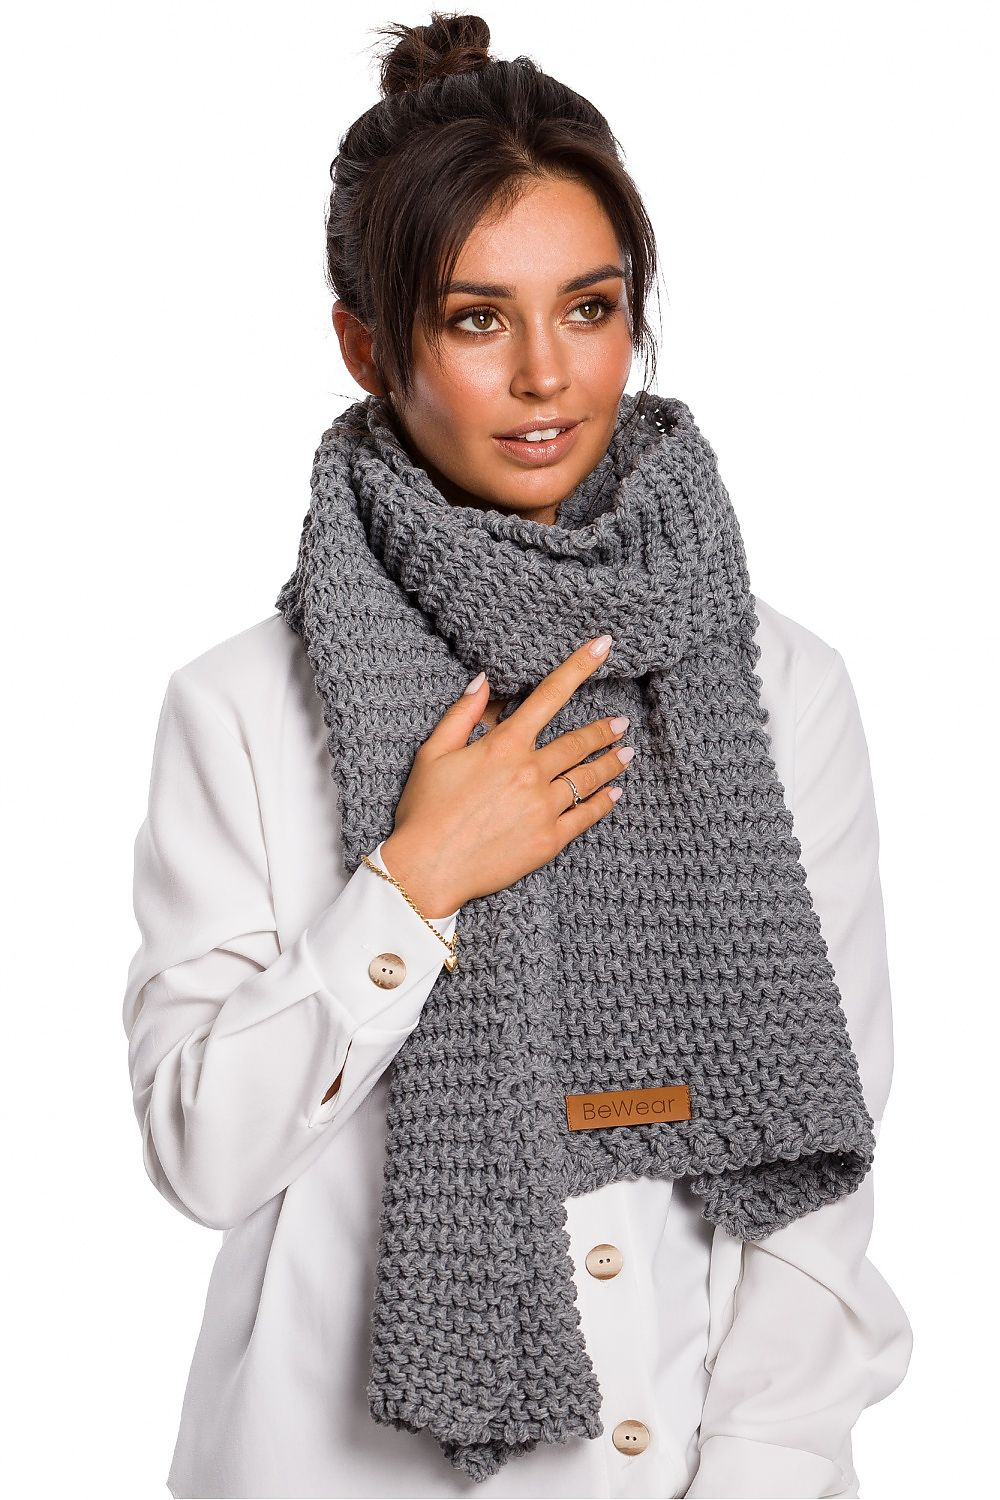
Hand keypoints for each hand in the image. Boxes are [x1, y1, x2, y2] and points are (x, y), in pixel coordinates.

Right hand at [380, 634, 632, 916]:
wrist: (428, 869)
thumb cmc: (425, 811)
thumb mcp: (433, 753)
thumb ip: (462, 714)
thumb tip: (484, 680)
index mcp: (504, 746)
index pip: (550, 695)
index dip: (579, 666)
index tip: (604, 646)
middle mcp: (531, 772)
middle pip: (578, 742)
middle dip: (604, 729)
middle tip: (621, 723)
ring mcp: (544, 807)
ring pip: (588, 777)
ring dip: (611, 763)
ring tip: (626, 754)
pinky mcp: (549, 840)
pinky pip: (586, 816)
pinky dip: (603, 803)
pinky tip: (614, 795)